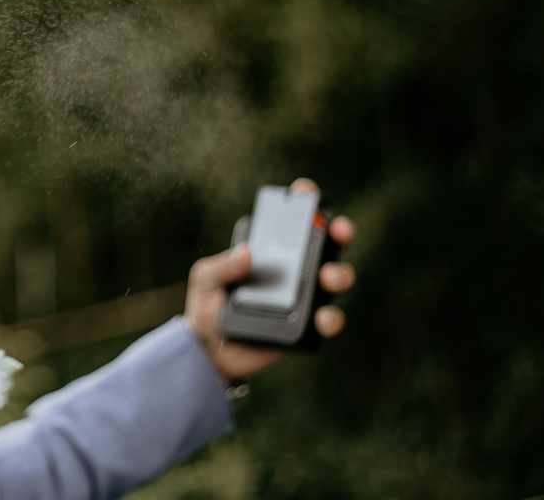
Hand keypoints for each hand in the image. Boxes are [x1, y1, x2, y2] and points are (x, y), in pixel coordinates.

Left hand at [183, 178, 356, 380]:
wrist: (209, 350)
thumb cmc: (206, 306)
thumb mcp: (203, 280)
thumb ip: (219, 266)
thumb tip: (246, 254)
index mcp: (270, 251)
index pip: (292, 221)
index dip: (305, 202)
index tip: (307, 192)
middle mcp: (293, 270)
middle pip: (326, 245)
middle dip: (339, 232)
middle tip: (338, 230)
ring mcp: (304, 297)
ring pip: (335, 279)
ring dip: (340, 273)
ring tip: (328, 276)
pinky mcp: (306, 327)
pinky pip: (328, 320)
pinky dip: (331, 318)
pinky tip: (322, 317)